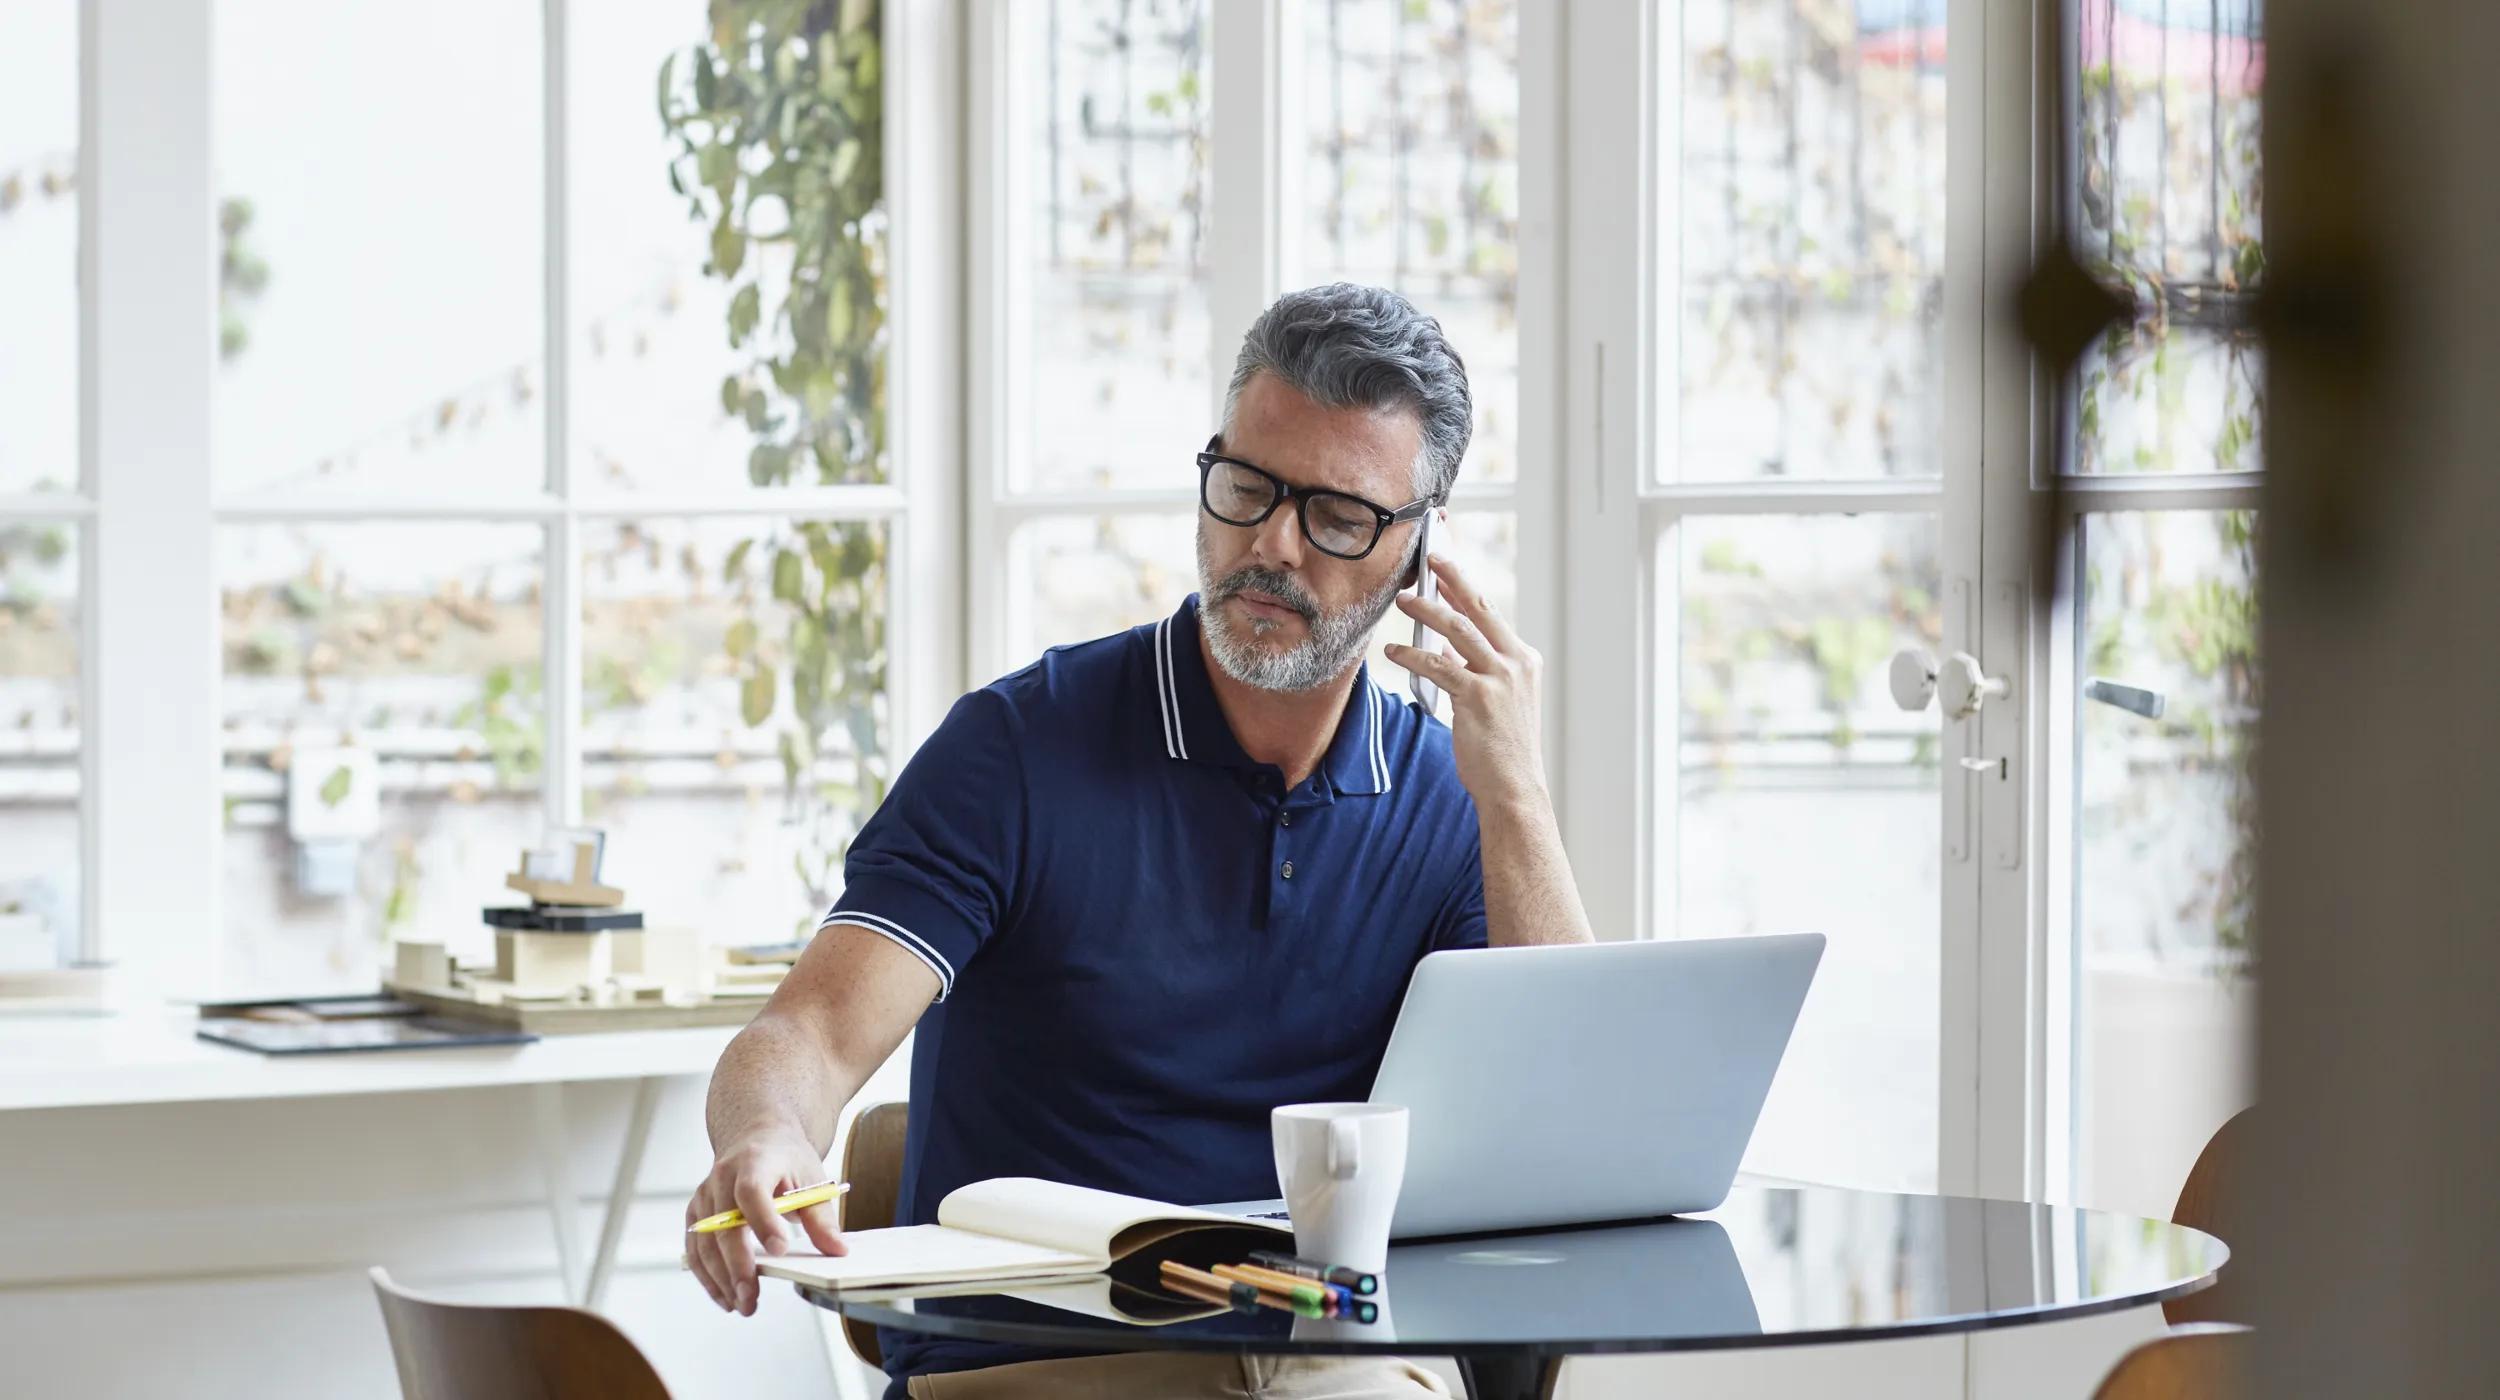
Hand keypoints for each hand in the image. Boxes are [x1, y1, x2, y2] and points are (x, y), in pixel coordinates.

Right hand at [685, 1128, 844, 1316]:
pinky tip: (725, 1297)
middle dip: (737, 1265)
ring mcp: (705, 1196)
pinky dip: (707, 1277)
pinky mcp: (696, 1213)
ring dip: (720, 1278)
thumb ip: (822, 1217)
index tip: (780, 1249)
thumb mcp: (812, 1178)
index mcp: (755, 1162)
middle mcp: (722, 1177)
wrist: (756, 1134)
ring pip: (704, 1243)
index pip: (752, 1191)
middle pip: (723, 1225)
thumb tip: (837, 1251)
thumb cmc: (785, 1157)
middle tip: (751, 1297)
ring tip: (742, 1305)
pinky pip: (695, 1249)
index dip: (763, 1220)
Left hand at [1385, 551, 1549, 810]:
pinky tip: (1394, 652)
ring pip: (1457, 630)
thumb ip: (1474, 670)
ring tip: (1402, 600)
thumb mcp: (1495, 701)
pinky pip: (1438, 665)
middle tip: (1429, 559)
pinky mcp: (1478, 696)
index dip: (1464, 589)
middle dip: (1451, 579)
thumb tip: (1446, 647)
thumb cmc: (1502, 749)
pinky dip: (1412, 656)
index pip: (1490, 615)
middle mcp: (1516, 663)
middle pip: (1479, 608)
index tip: (1444, 569)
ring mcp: (1500, 678)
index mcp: (1524, 661)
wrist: (1513, 787)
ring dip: (1426, 611)